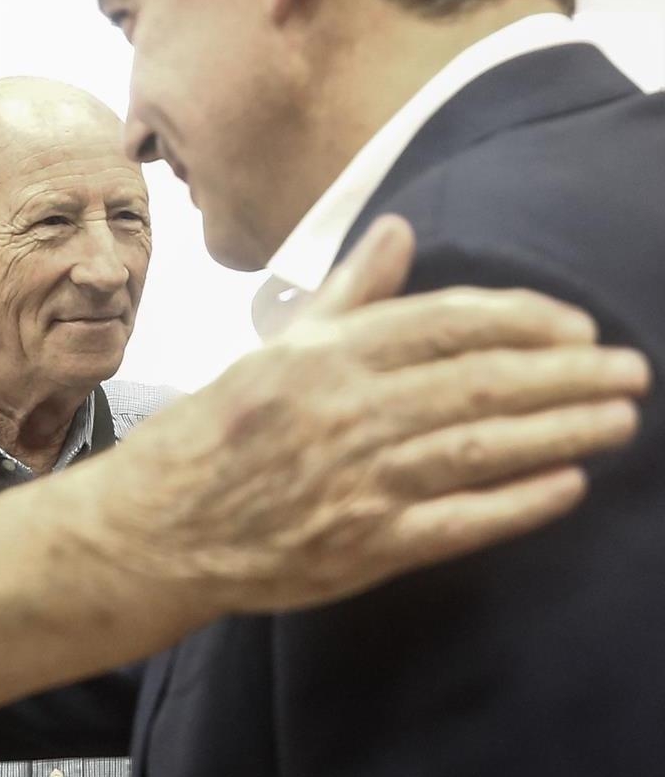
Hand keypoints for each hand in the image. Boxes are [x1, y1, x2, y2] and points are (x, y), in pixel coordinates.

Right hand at [112, 215, 649, 614]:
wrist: (159, 528)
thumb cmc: (215, 434)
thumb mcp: (273, 349)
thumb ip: (348, 293)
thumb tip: (401, 230)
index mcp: (325, 355)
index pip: (447, 323)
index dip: (523, 320)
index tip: (575, 325)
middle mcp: (347, 412)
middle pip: (481, 383)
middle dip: (567, 374)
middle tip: (630, 369)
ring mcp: (359, 481)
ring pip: (482, 447)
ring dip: (562, 431)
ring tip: (619, 419)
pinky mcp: (365, 547)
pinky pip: (459, 521)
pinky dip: (518, 504)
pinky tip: (568, 487)